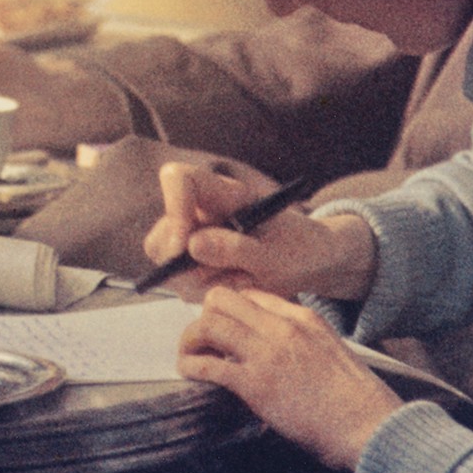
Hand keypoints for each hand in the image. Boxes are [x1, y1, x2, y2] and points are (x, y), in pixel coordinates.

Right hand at [143, 163, 376, 301]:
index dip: (174, 208)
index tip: (185, 245)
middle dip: (185, 264)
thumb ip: (236, 248)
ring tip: (245, 279)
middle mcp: (199, 213)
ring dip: (205, 283)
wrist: (310, 263)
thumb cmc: (298, 249)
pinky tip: (238, 286)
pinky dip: (210, 292)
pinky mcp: (193, 267)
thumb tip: (190, 245)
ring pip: (170, 267)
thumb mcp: (277, 253)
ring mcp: (192, 240)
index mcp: (220, 193)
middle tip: (226, 275)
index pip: (178, 179)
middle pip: (162, 234)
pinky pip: (183, 286)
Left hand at [177, 285, 401, 471]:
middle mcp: (282, 328)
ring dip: (190, 339)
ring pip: (209, 324)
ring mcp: (267, 353)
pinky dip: (191, 365)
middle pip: (222, 299)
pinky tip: (189, 372)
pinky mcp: (256, 384)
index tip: (221, 325)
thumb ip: (302, 341)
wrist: (370, 427)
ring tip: (188, 355)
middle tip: (200, 338)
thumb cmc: (357, 400)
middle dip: (204, 315)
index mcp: (303, 318)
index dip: (229, 308)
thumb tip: (274, 348)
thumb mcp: (331, 352)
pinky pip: (209, 363)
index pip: (250, 293)